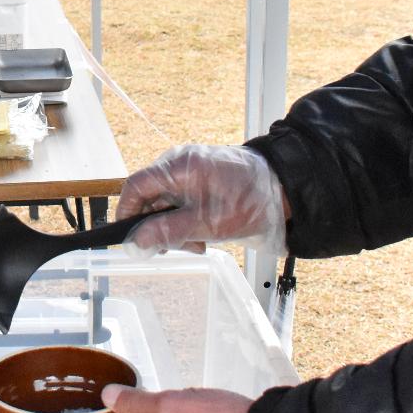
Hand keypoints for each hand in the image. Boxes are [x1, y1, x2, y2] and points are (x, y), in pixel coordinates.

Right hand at [116, 143, 286, 256]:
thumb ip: (169, 232)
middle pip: (149, 198)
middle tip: (173, 248)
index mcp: (179, 165)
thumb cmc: (251, 200)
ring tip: (196, 244)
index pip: (136, 186)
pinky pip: (180, 203)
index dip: (127, 213)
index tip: (129, 239)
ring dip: (174, 229)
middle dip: (157, 227)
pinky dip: (186, 222)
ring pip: (165, 204)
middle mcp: (180, 164)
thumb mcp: (208, 223)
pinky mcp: (200, 182)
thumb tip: (135, 242)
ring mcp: (190, 172)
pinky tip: (202, 236)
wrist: (286, 190)